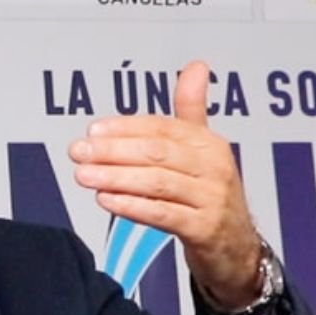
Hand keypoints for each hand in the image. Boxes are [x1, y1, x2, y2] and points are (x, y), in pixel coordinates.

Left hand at [68, 60, 261, 308]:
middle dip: (113, 151)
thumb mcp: (204, 150)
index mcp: (210, 143)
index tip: (93, 131)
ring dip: (115, 177)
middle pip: (157, 152)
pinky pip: (163, 214)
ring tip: (84, 175)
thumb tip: (196, 66)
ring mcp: (211, 199)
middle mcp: (214, 168)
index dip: (125, 128)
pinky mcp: (204, 229)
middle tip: (79, 151)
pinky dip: (132, 206)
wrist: (236, 248)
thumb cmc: (211, 195)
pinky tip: (106, 200)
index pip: (162, 128)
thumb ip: (192, 110)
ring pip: (157, 182)